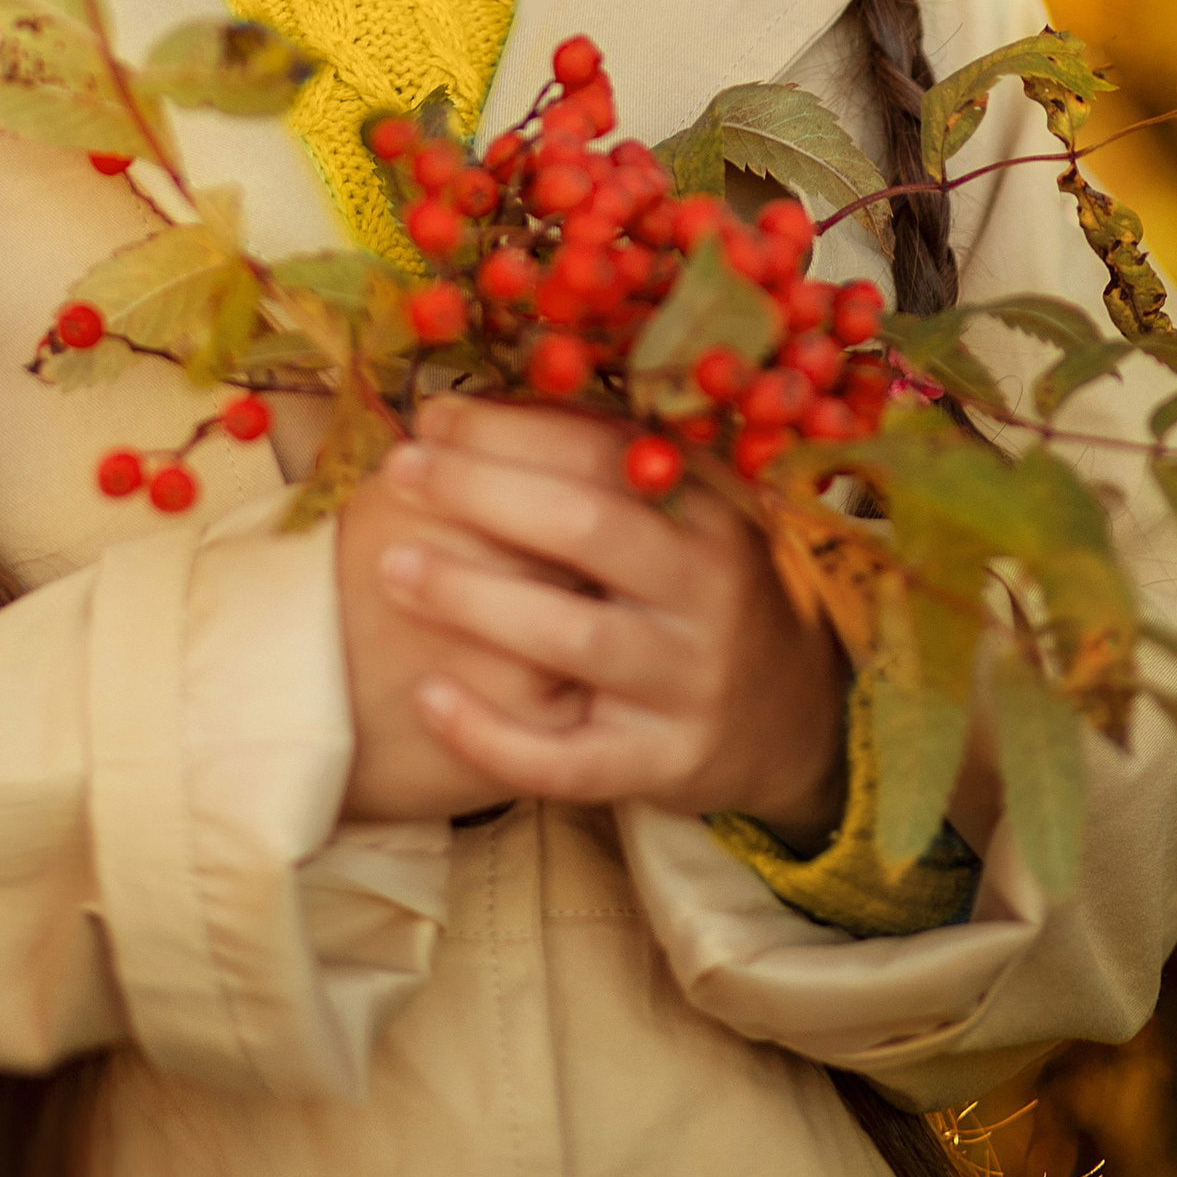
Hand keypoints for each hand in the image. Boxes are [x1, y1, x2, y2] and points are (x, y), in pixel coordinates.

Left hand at [375, 398, 849, 838]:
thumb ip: (602, 466)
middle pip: (590, 529)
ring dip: (475, 598)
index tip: (433, 415)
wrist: (784, 719)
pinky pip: (570, 760)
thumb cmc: (691, 590)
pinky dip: (493, 734)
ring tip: (392, 568)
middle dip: (484, 493)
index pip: (605, 450)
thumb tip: (470, 411)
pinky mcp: (662, 765)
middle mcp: (708, 590)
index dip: (513, 429)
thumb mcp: (679, 518)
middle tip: (401, 470)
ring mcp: (688, 683)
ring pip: (575, 638)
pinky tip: (428, 697)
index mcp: (706, 509)